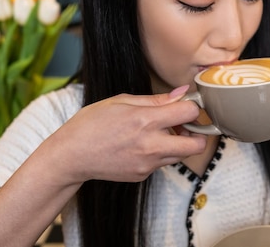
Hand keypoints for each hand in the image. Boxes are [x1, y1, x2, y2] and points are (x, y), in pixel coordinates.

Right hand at [44, 89, 206, 184]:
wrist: (71, 156)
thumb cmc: (92, 123)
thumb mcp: (121, 101)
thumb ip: (156, 99)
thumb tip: (182, 94)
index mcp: (146, 120)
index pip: (190, 113)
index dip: (193, 107)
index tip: (186, 106)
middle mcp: (151, 145)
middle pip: (198, 145)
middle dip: (198, 134)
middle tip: (185, 125)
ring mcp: (148, 163)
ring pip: (182, 155)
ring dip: (180, 144)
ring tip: (160, 133)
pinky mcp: (142, 175)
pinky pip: (163, 163)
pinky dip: (161, 153)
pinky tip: (143, 145)